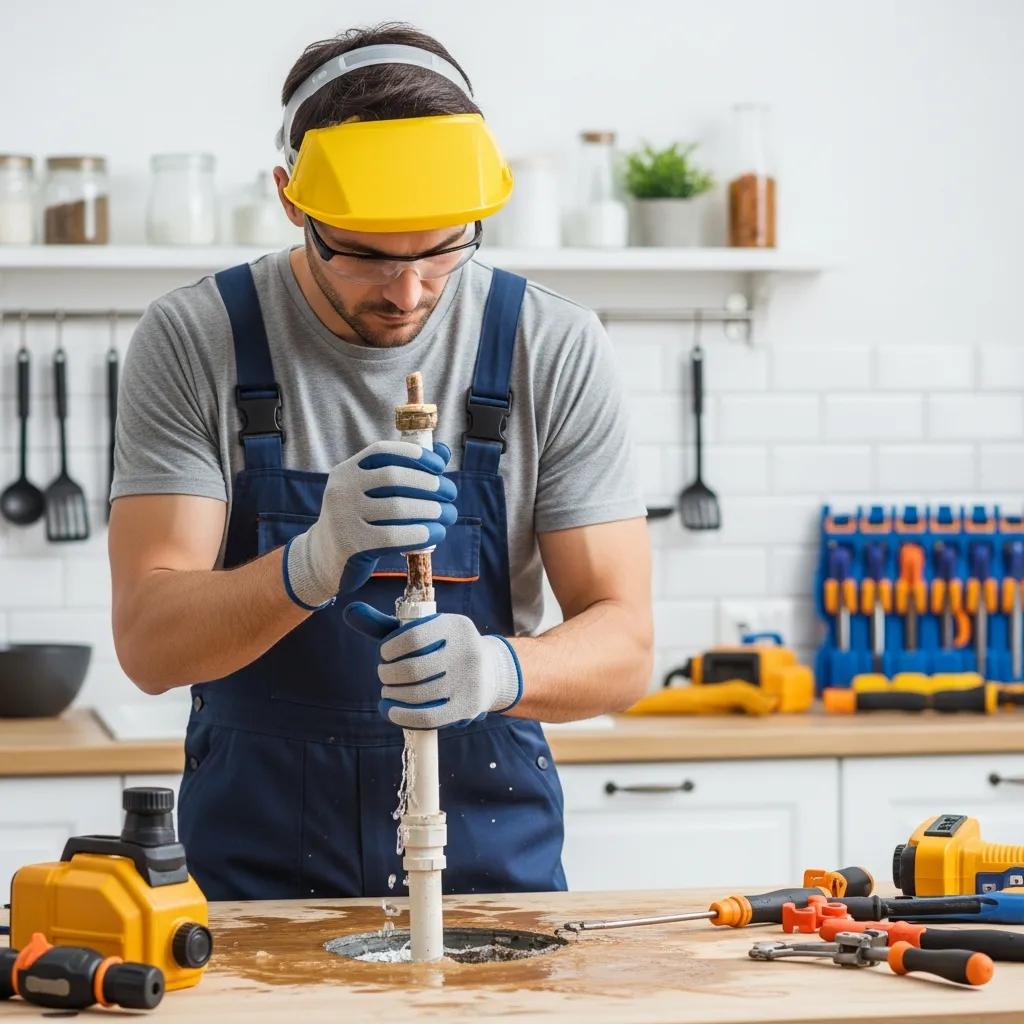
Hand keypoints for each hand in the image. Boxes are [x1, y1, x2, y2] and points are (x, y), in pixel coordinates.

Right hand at [284, 440, 456, 608]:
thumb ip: (404, 472)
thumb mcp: (372, 493)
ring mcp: (343, 516)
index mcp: (347, 471)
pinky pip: (394, 536)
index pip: (383, 452)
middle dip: (430, 484)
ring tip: (449, 515)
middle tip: (451, 494)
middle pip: (394, 478)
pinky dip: (421, 533)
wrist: (323, 558)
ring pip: (397, 507)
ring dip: (432, 510)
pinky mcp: (351, 544)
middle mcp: (341, 489)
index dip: (415, 455)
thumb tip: (443, 452)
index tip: (440, 466)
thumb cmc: (359, 520)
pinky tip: (437, 533)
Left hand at [343, 604, 522, 728]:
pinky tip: (389, 710)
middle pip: (412, 669)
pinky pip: (427, 717)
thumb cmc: (444, 649)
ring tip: (388, 692)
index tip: (385, 654)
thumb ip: (384, 624)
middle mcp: (467, 650)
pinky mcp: (467, 707)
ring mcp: (470, 681)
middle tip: (384, 676)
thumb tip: (349, 611)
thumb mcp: (422, 631)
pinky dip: (401, 716)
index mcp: (455, 625)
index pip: (411, 637)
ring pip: (417, 694)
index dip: (388, 650)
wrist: (491, 673)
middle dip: (388, 674)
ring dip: (392, 695)